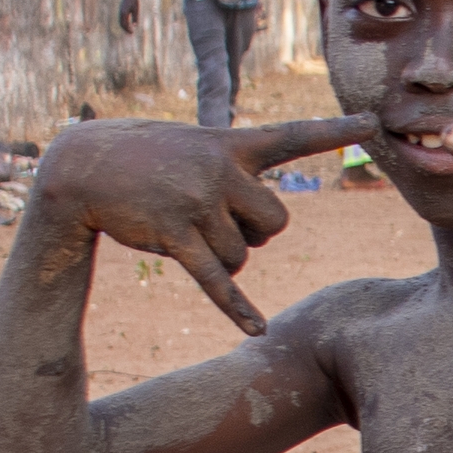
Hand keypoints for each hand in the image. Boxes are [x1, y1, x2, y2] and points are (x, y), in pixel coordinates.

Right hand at [30, 115, 358, 334]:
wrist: (82, 166)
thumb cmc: (144, 155)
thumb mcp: (193, 144)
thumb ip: (234, 169)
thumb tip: (260, 225)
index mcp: (231, 144)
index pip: (292, 135)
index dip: (333, 130)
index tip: (371, 123)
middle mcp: (221, 172)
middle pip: (277, 223)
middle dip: (257, 235)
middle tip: (223, 222)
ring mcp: (199, 204)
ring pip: (243, 255)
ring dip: (224, 257)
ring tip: (187, 229)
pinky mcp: (176, 236)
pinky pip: (217, 280)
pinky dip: (236, 306)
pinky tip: (258, 329)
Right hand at [117, 0, 143, 35]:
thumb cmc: (134, 0)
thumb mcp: (136, 10)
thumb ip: (135, 18)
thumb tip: (135, 26)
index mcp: (124, 13)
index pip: (125, 24)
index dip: (128, 30)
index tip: (132, 33)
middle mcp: (121, 13)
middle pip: (122, 24)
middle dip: (125, 29)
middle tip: (130, 34)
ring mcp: (120, 11)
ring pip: (120, 21)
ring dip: (124, 26)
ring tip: (129, 30)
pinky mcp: (121, 9)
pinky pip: (121, 18)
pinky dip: (123, 22)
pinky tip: (127, 23)